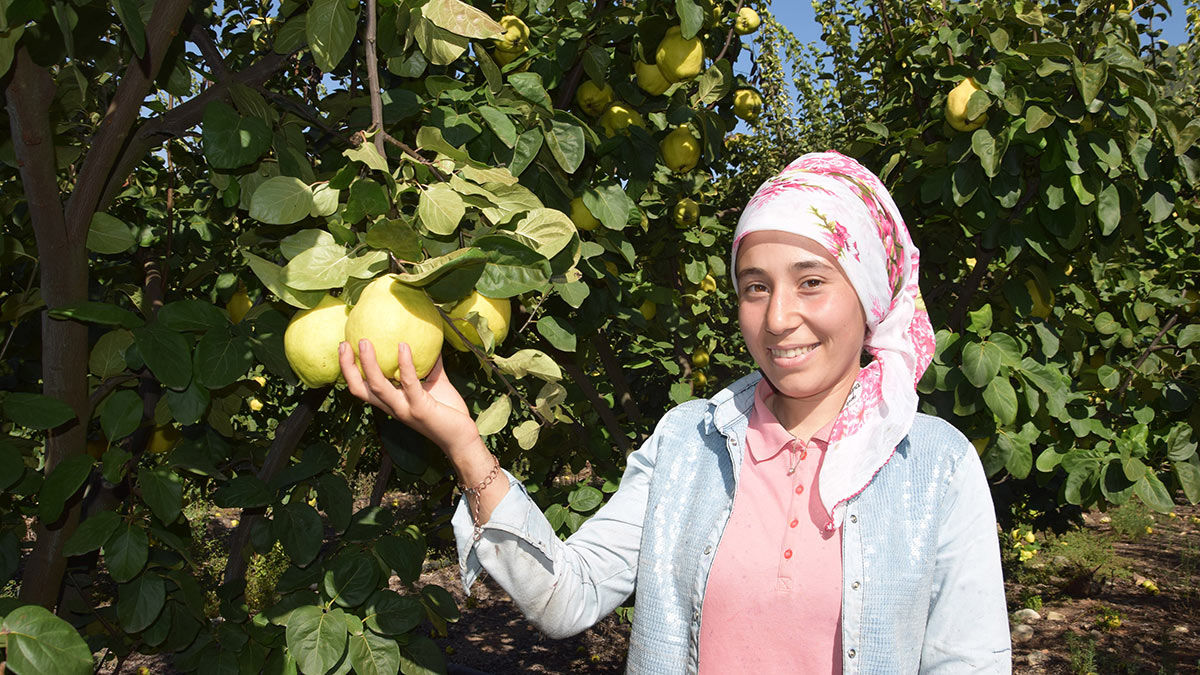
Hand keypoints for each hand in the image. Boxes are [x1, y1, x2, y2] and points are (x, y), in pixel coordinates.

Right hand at [339, 339, 476, 449]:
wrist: (461, 437)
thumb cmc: (448, 411)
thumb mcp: (436, 384)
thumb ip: (430, 366)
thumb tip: (429, 341)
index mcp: (392, 402)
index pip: (362, 388)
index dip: (348, 370)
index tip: (344, 347)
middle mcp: (393, 407)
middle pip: (360, 389)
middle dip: (347, 368)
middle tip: (344, 344)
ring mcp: (404, 409)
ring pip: (378, 387)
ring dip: (368, 364)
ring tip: (364, 342)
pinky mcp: (420, 409)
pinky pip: (409, 384)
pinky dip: (404, 364)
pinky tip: (403, 346)